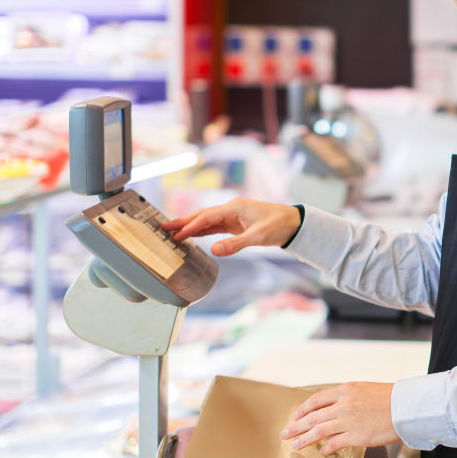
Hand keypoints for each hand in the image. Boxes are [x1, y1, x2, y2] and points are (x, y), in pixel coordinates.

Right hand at [161, 199, 301, 256]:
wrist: (293, 223)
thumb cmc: (279, 225)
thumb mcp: (258, 236)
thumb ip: (236, 244)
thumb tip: (214, 250)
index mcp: (234, 208)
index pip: (206, 217)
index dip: (190, 226)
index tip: (176, 234)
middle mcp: (230, 209)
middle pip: (202, 215)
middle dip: (183, 222)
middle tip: (163, 227)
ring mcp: (232, 216)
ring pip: (206, 221)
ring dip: (190, 226)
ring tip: (172, 231)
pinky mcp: (236, 223)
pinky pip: (214, 226)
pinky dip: (202, 230)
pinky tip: (191, 234)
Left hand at [281, 382, 400, 455]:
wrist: (406, 407)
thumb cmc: (391, 399)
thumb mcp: (365, 390)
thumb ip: (349, 397)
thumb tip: (336, 409)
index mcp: (346, 390)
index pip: (317, 399)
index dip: (304, 408)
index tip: (296, 415)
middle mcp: (344, 404)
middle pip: (313, 416)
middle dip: (296, 425)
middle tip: (285, 432)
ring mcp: (348, 420)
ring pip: (318, 430)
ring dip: (304, 438)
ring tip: (295, 444)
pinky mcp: (355, 436)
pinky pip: (334, 443)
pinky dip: (325, 448)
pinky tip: (322, 451)